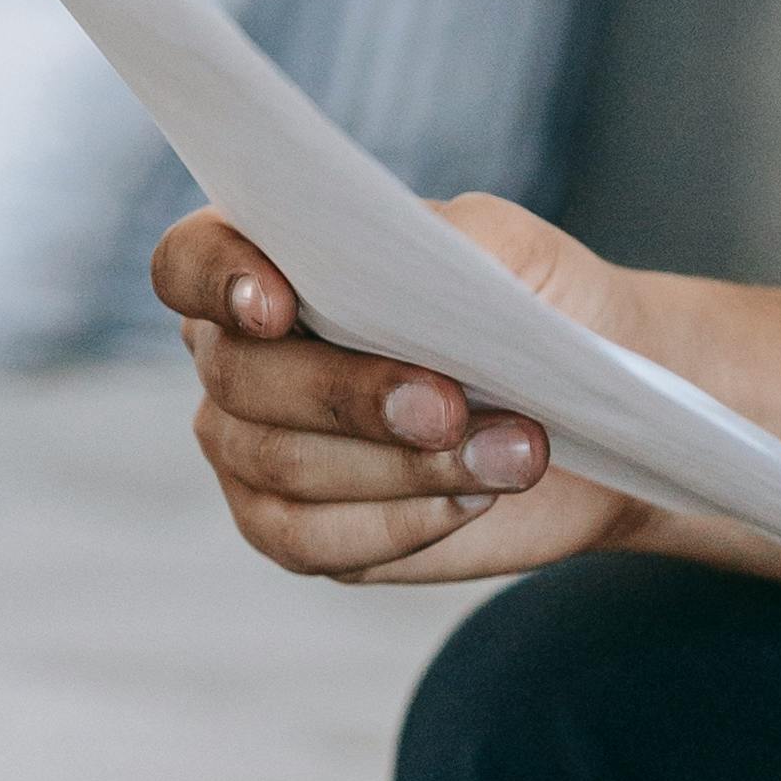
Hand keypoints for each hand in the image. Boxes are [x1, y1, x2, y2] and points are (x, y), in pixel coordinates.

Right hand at [154, 194, 650, 589]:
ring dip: (404, 466)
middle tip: (451, 407)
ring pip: (283, 465)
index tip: (278, 307)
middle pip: (240, 377)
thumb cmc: (538, 310)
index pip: (189, 262)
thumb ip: (444, 240)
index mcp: (269, 261)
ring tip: (515, 454)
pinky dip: (401, 523)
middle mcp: (238, 356)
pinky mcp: (293, 530)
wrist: (591, 412)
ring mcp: (252, 449)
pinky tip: (473, 501)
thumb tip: (388, 262)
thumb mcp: (511, 252)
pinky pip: (312, 540)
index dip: (216, 280)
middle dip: (350, 394)